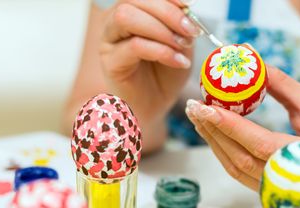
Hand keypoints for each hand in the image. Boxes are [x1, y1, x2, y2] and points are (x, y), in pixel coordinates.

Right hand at [101, 0, 199, 129]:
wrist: (156, 106)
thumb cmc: (165, 74)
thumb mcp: (180, 42)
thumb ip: (181, 24)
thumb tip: (187, 8)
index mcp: (132, 11)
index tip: (190, 6)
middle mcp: (115, 22)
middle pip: (134, 0)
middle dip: (167, 12)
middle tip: (190, 30)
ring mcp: (109, 41)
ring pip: (126, 17)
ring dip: (160, 29)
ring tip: (182, 46)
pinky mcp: (110, 62)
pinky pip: (134, 46)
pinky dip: (161, 51)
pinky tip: (178, 62)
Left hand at [185, 65, 299, 193]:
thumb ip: (282, 86)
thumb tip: (251, 61)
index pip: (262, 144)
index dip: (232, 126)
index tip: (208, 107)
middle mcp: (294, 182)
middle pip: (242, 159)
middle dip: (214, 132)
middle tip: (194, 107)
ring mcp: (279, 190)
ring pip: (236, 168)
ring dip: (213, 141)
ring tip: (198, 116)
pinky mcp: (268, 189)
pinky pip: (238, 171)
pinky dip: (222, 150)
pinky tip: (211, 131)